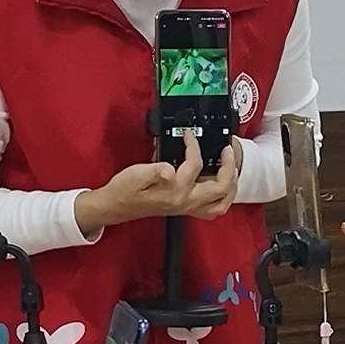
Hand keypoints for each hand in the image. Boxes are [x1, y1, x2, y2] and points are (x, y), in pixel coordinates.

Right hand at [74, 136, 243, 234]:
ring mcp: (186, 207)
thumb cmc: (124, 190)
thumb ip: (154, 171)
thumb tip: (169, 168)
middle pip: (220, 188)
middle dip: (229, 167)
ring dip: (230, 186)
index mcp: (175, 191)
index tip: (188, 134)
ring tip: (230, 169)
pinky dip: (221, 198)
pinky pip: (212, 209)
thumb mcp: (135, 174)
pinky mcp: (184, 208)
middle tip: (226, 151)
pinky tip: (219, 186)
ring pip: (221, 203)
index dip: (194, 145)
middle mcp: (185, 201)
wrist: (114, 206)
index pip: (195, 164)